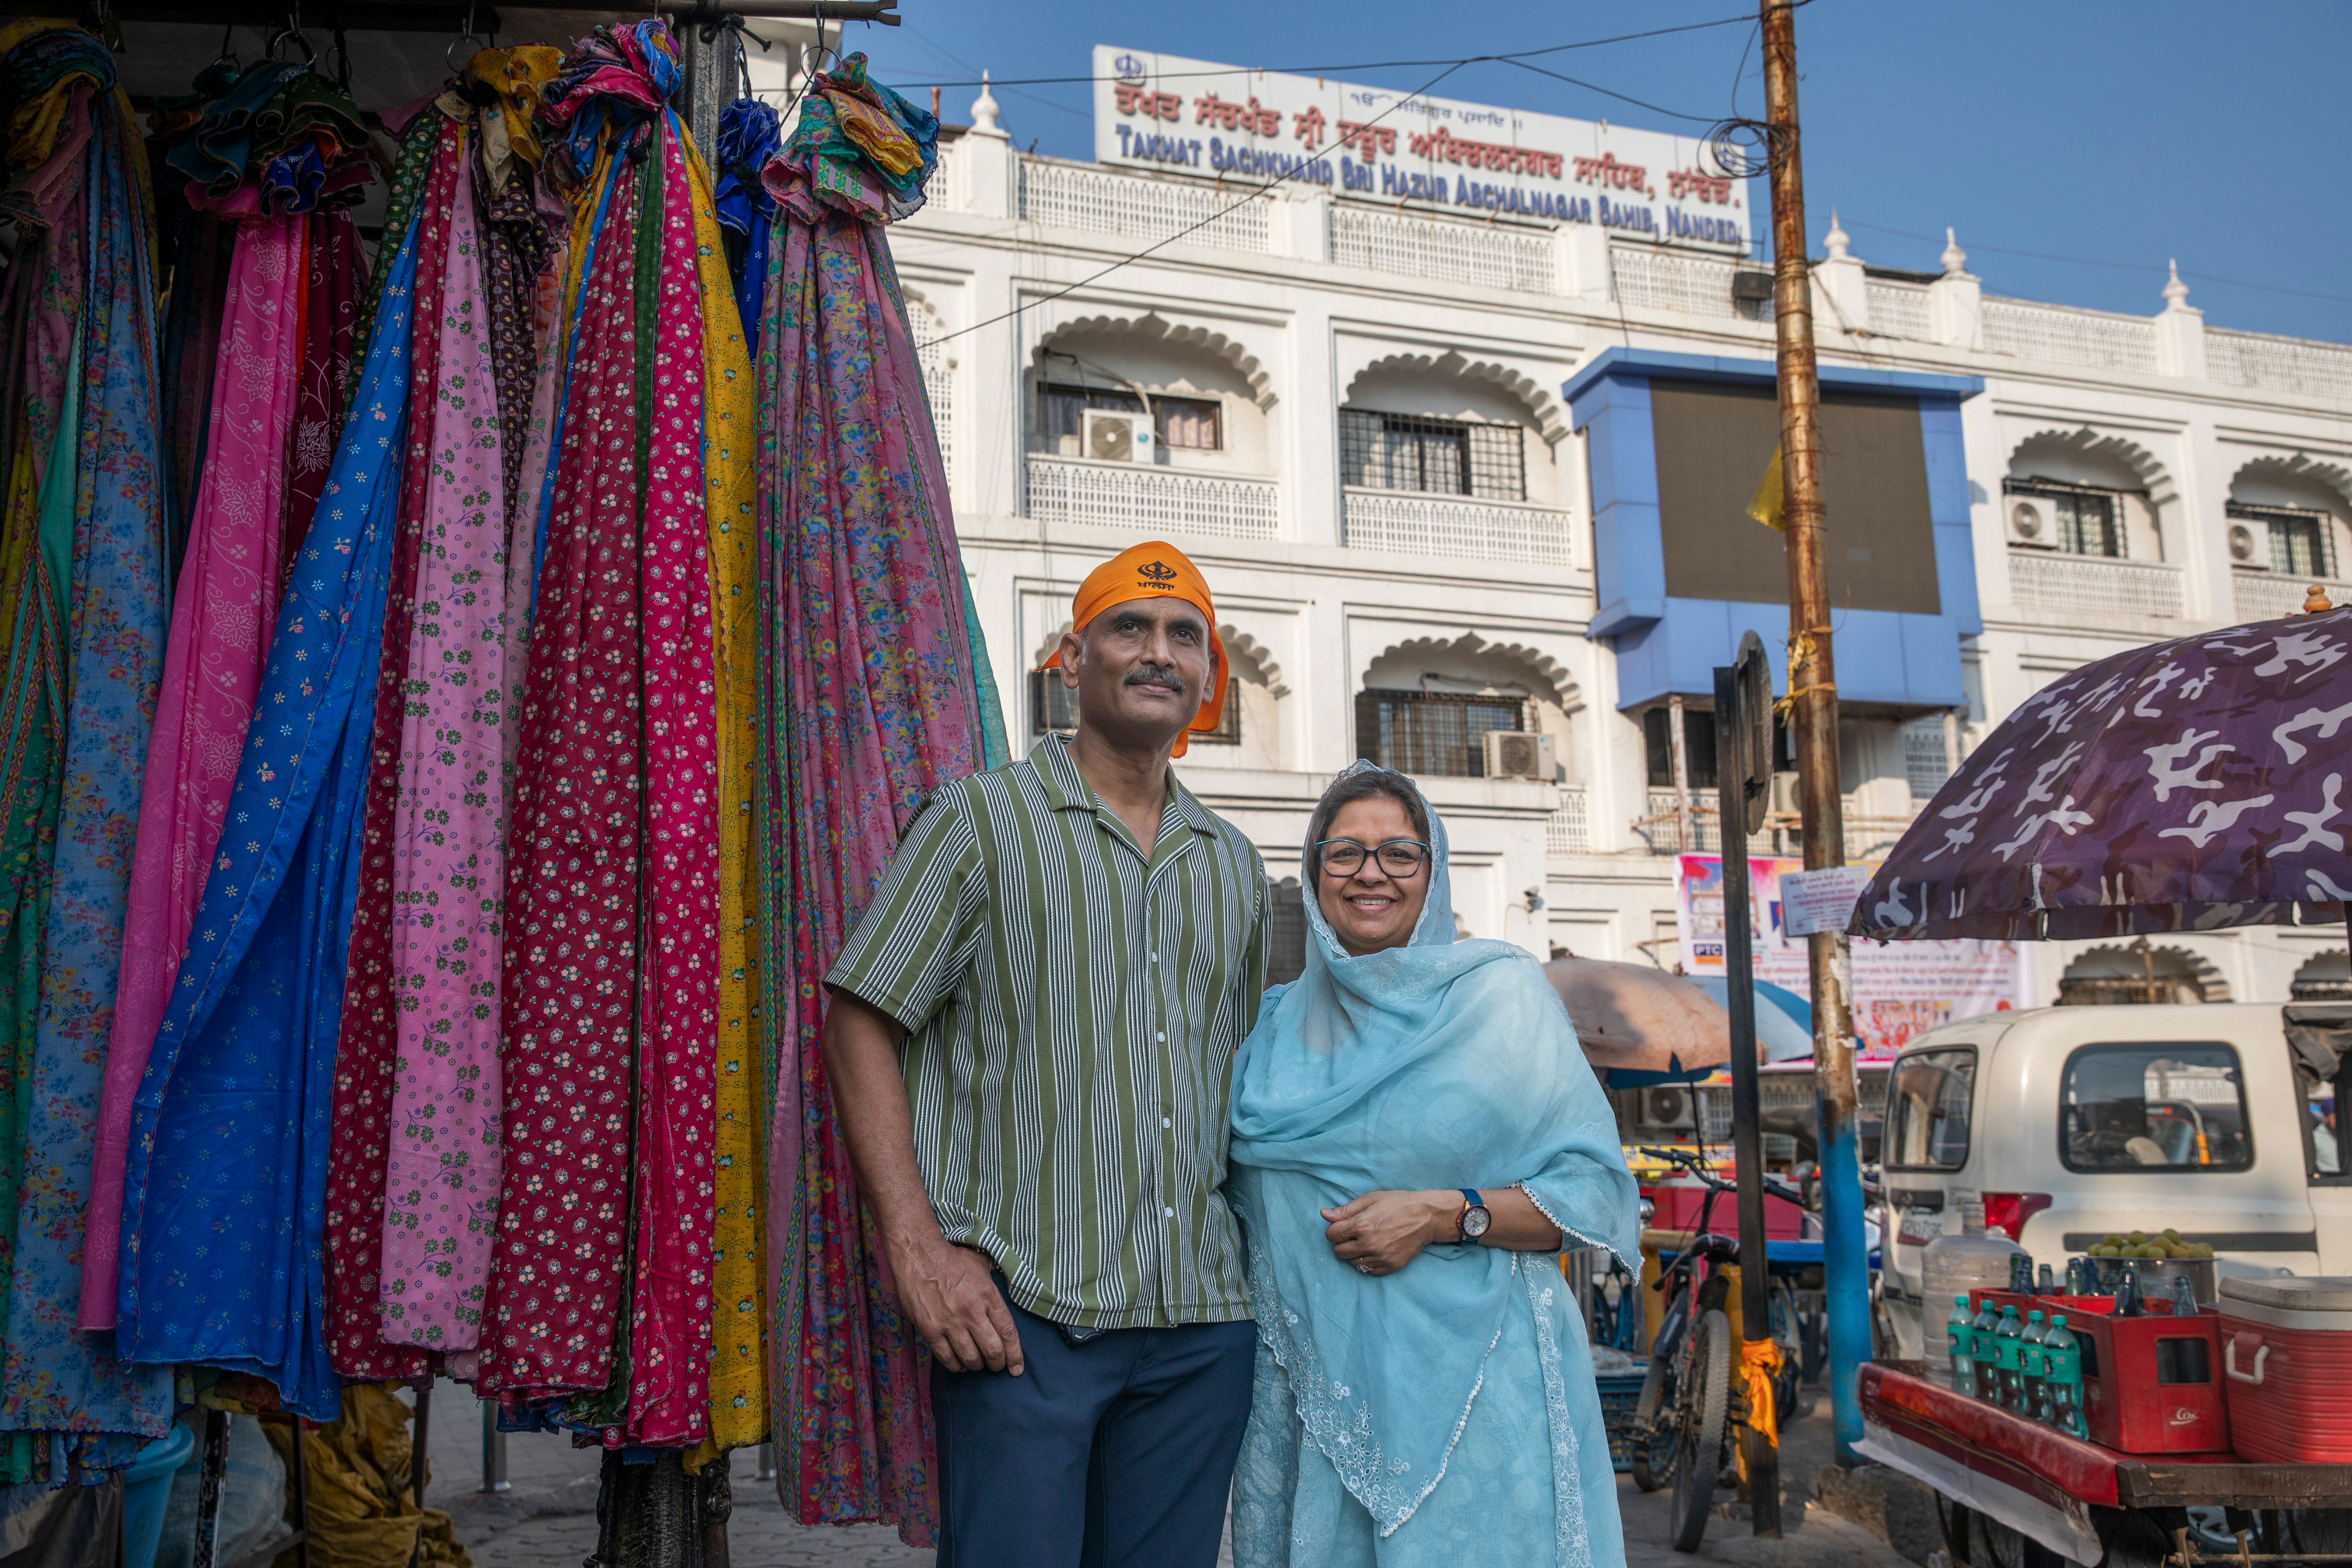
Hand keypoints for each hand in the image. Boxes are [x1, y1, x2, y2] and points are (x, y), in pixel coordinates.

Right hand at [888, 1236, 1024, 1375]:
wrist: (918, 1255)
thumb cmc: (951, 1259)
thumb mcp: (982, 1265)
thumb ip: (994, 1285)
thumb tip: (1005, 1297)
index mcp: (988, 1295)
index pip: (1008, 1332)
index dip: (1015, 1355)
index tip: (1017, 1368)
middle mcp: (972, 1311)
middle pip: (992, 1350)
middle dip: (997, 1364)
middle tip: (996, 1365)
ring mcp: (950, 1322)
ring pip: (971, 1358)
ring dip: (977, 1366)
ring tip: (977, 1363)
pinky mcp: (930, 1330)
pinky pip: (947, 1358)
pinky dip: (956, 1366)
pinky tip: (959, 1364)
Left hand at [1322, 1190, 1455, 1276]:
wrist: (1427, 1217)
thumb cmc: (1398, 1203)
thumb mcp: (1370, 1199)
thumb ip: (1345, 1210)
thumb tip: (1323, 1215)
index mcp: (1361, 1225)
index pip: (1331, 1235)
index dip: (1335, 1230)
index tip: (1344, 1226)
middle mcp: (1368, 1244)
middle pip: (1338, 1251)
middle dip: (1343, 1242)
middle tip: (1355, 1234)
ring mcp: (1379, 1258)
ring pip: (1352, 1262)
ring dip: (1355, 1253)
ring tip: (1367, 1241)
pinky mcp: (1389, 1267)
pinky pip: (1367, 1270)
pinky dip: (1368, 1262)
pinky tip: (1376, 1250)